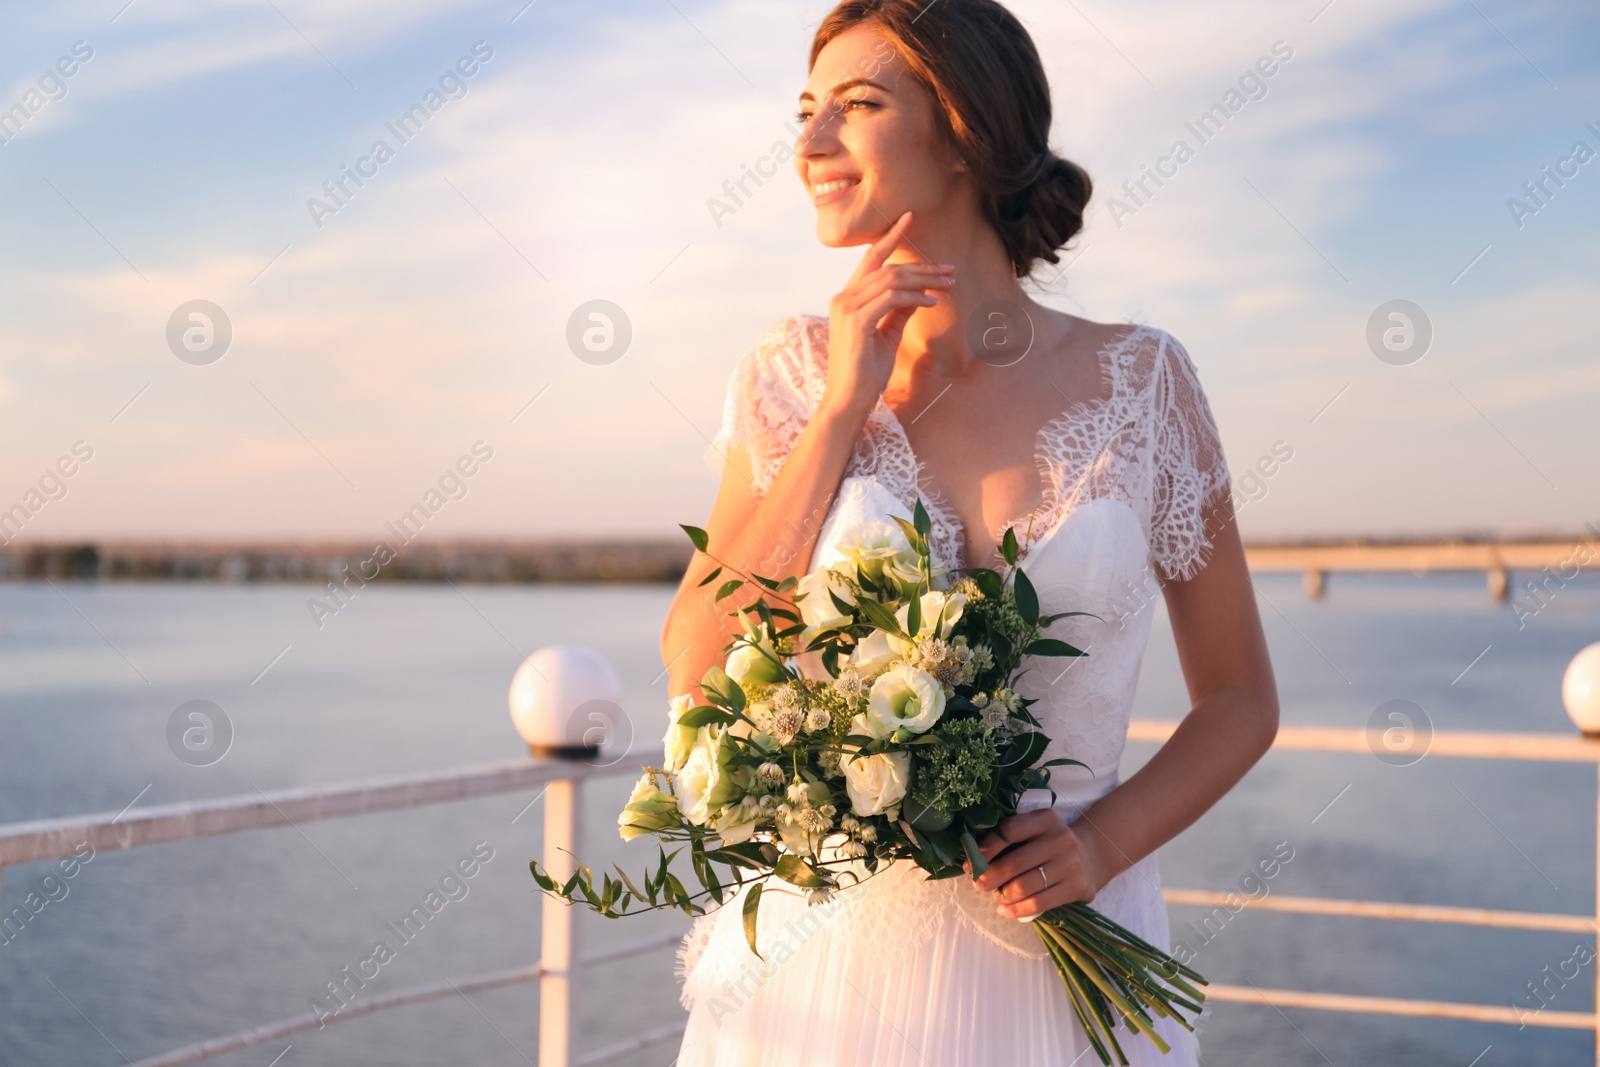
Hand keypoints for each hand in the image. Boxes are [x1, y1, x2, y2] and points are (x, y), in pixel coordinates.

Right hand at [820, 211, 953, 418]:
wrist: (848, 401)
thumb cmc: (866, 373)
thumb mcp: (888, 335)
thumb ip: (898, 311)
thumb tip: (919, 292)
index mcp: (847, 299)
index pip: (871, 260)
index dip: (890, 237)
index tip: (909, 218)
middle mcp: (843, 298)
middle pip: (887, 268)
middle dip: (922, 266)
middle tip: (950, 270)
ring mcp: (846, 308)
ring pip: (890, 279)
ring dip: (924, 280)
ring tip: (948, 285)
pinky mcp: (856, 320)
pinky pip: (891, 298)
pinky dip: (915, 296)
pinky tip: (932, 301)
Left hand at [963, 809, 1107, 919]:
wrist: (1093, 855)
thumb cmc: (1051, 843)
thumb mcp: (1036, 829)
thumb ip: (1010, 837)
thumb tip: (973, 858)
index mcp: (1046, 819)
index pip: (1009, 831)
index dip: (986, 848)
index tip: (971, 863)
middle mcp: (1060, 839)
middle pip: (1014, 863)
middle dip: (989, 877)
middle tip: (978, 885)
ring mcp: (1070, 865)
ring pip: (1025, 886)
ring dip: (1002, 896)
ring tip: (995, 897)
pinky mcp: (1076, 888)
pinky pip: (1039, 904)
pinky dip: (1016, 910)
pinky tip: (1006, 910)